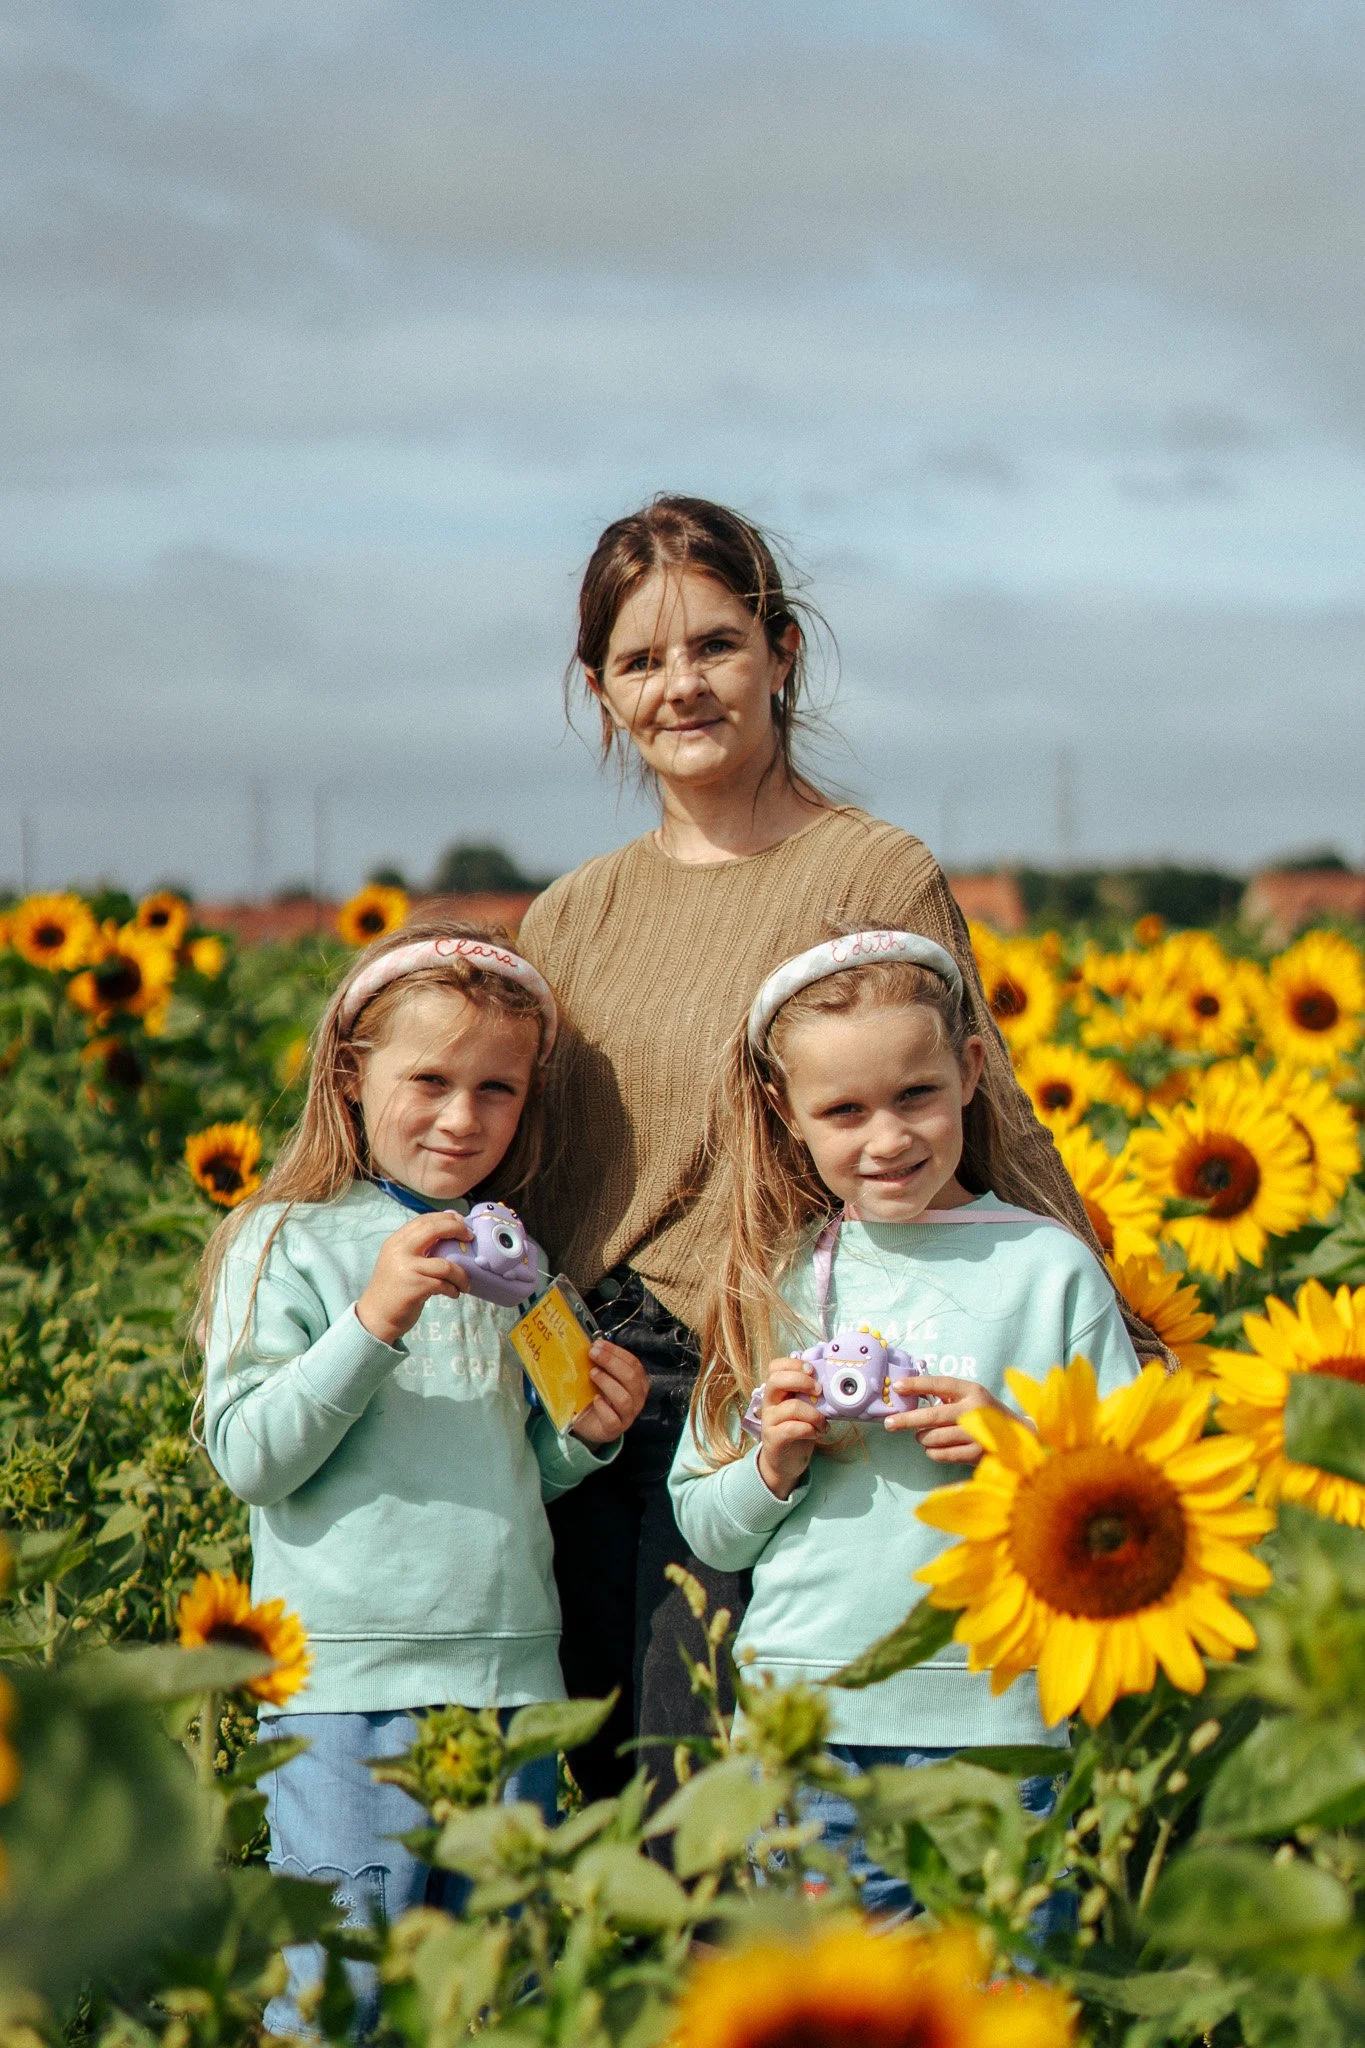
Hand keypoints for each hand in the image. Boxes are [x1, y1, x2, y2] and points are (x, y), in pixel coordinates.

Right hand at [355, 1212, 471, 1345]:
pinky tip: (454, 1293)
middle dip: (456, 1229)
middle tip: (470, 1237)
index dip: (445, 1218)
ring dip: (461, 1274)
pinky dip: (453, 1289)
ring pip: (446, 1265)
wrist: (376, 1317)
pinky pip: (444, 1284)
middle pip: (433, 1230)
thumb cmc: (393, 1289)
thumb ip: (416, 1248)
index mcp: (396, 1242)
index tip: (460, 1221)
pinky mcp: (415, 1287)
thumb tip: (448, 1235)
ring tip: (465, 1283)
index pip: (423, 1220)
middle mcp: (399, 1251)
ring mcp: (407, 1269)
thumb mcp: (399, 1262)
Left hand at [569, 1341, 648, 1445]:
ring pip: (624, 1398)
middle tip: (593, 1354)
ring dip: (607, 1382)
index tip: (598, 1344)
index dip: (616, 1352)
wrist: (590, 1424)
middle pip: (631, 1378)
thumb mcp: (603, 1378)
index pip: (634, 1364)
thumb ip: (603, 1364)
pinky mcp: (614, 1429)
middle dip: (611, 1362)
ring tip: (592, 1374)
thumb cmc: (598, 1396)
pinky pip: (613, 1419)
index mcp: (638, 1383)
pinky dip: (603, 1407)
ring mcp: (628, 1416)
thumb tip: (595, 1345)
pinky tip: (595, 1399)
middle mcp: (637, 1399)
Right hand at [756, 1356, 826, 1499]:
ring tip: (824, 1424)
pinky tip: (817, 1433)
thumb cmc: (798, 1431)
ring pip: (792, 1407)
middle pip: (776, 1380)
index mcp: (777, 1391)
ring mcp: (769, 1420)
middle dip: (802, 1381)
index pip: (775, 1367)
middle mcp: (769, 1403)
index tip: (812, 1370)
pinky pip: (792, 1428)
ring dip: (815, 1414)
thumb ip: (810, 1395)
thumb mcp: (804, 1409)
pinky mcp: (773, 1438)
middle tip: (819, 1391)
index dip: (793, 1364)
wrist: (785, 1463)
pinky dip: (809, 1429)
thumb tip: (833, 1382)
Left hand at [883, 1373, 1013, 1463]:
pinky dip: (932, 1451)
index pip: (940, 1384)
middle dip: (907, 1419)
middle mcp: (975, 1410)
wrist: (1019, 1437)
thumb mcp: (972, 1397)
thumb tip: (911, 1396)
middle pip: (933, 1415)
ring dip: (922, 1438)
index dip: (917, 1384)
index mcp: (972, 1391)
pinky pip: (941, 1454)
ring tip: (923, 1435)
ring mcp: (977, 1434)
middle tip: (889, 1423)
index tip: (897, 1386)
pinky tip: (934, 1448)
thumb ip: (947, 1397)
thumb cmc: (986, 1413)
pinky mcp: (976, 1454)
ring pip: (934, 1438)